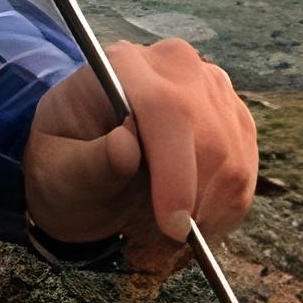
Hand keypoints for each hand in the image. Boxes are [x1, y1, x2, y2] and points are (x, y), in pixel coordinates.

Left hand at [23, 39, 258, 271]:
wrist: (85, 164)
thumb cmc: (65, 168)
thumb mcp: (57, 172)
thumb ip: (87, 163)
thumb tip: (125, 147)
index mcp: (124, 66)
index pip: (166, 109)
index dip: (175, 170)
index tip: (173, 225)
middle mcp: (176, 67)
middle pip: (209, 135)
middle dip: (194, 197)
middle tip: (170, 237)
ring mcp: (213, 91)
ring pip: (233, 158)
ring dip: (210, 207)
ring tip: (175, 229)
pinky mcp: (235, 120)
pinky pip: (245, 172)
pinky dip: (225, 208)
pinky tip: (195, 219)